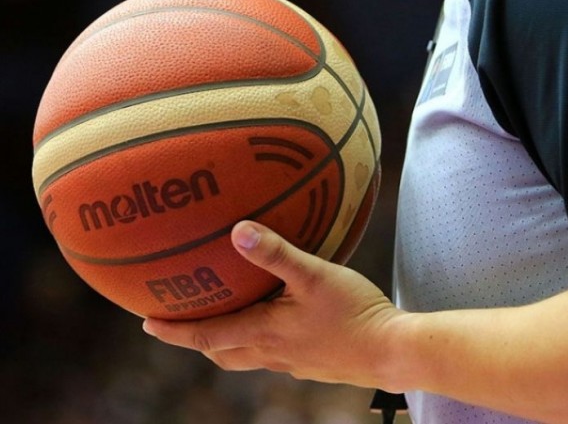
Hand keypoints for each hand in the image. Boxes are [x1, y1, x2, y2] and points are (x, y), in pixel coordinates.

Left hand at [142, 220, 402, 388]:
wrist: (393, 352)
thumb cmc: (355, 313)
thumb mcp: (315, 275)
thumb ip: (277, 253)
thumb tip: (238, 229)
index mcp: (266, 332)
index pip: (206, 335)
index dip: (174, 330)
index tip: (146, 322)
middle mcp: (274, 353)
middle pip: (222, 353)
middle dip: (197, 340)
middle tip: (181, 323)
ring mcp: (294, 363)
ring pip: (248, 357)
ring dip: (228, 342)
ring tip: (225, 321)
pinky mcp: (314, 365)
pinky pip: (276, 355)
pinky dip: (261, 341)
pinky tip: (280, 324)